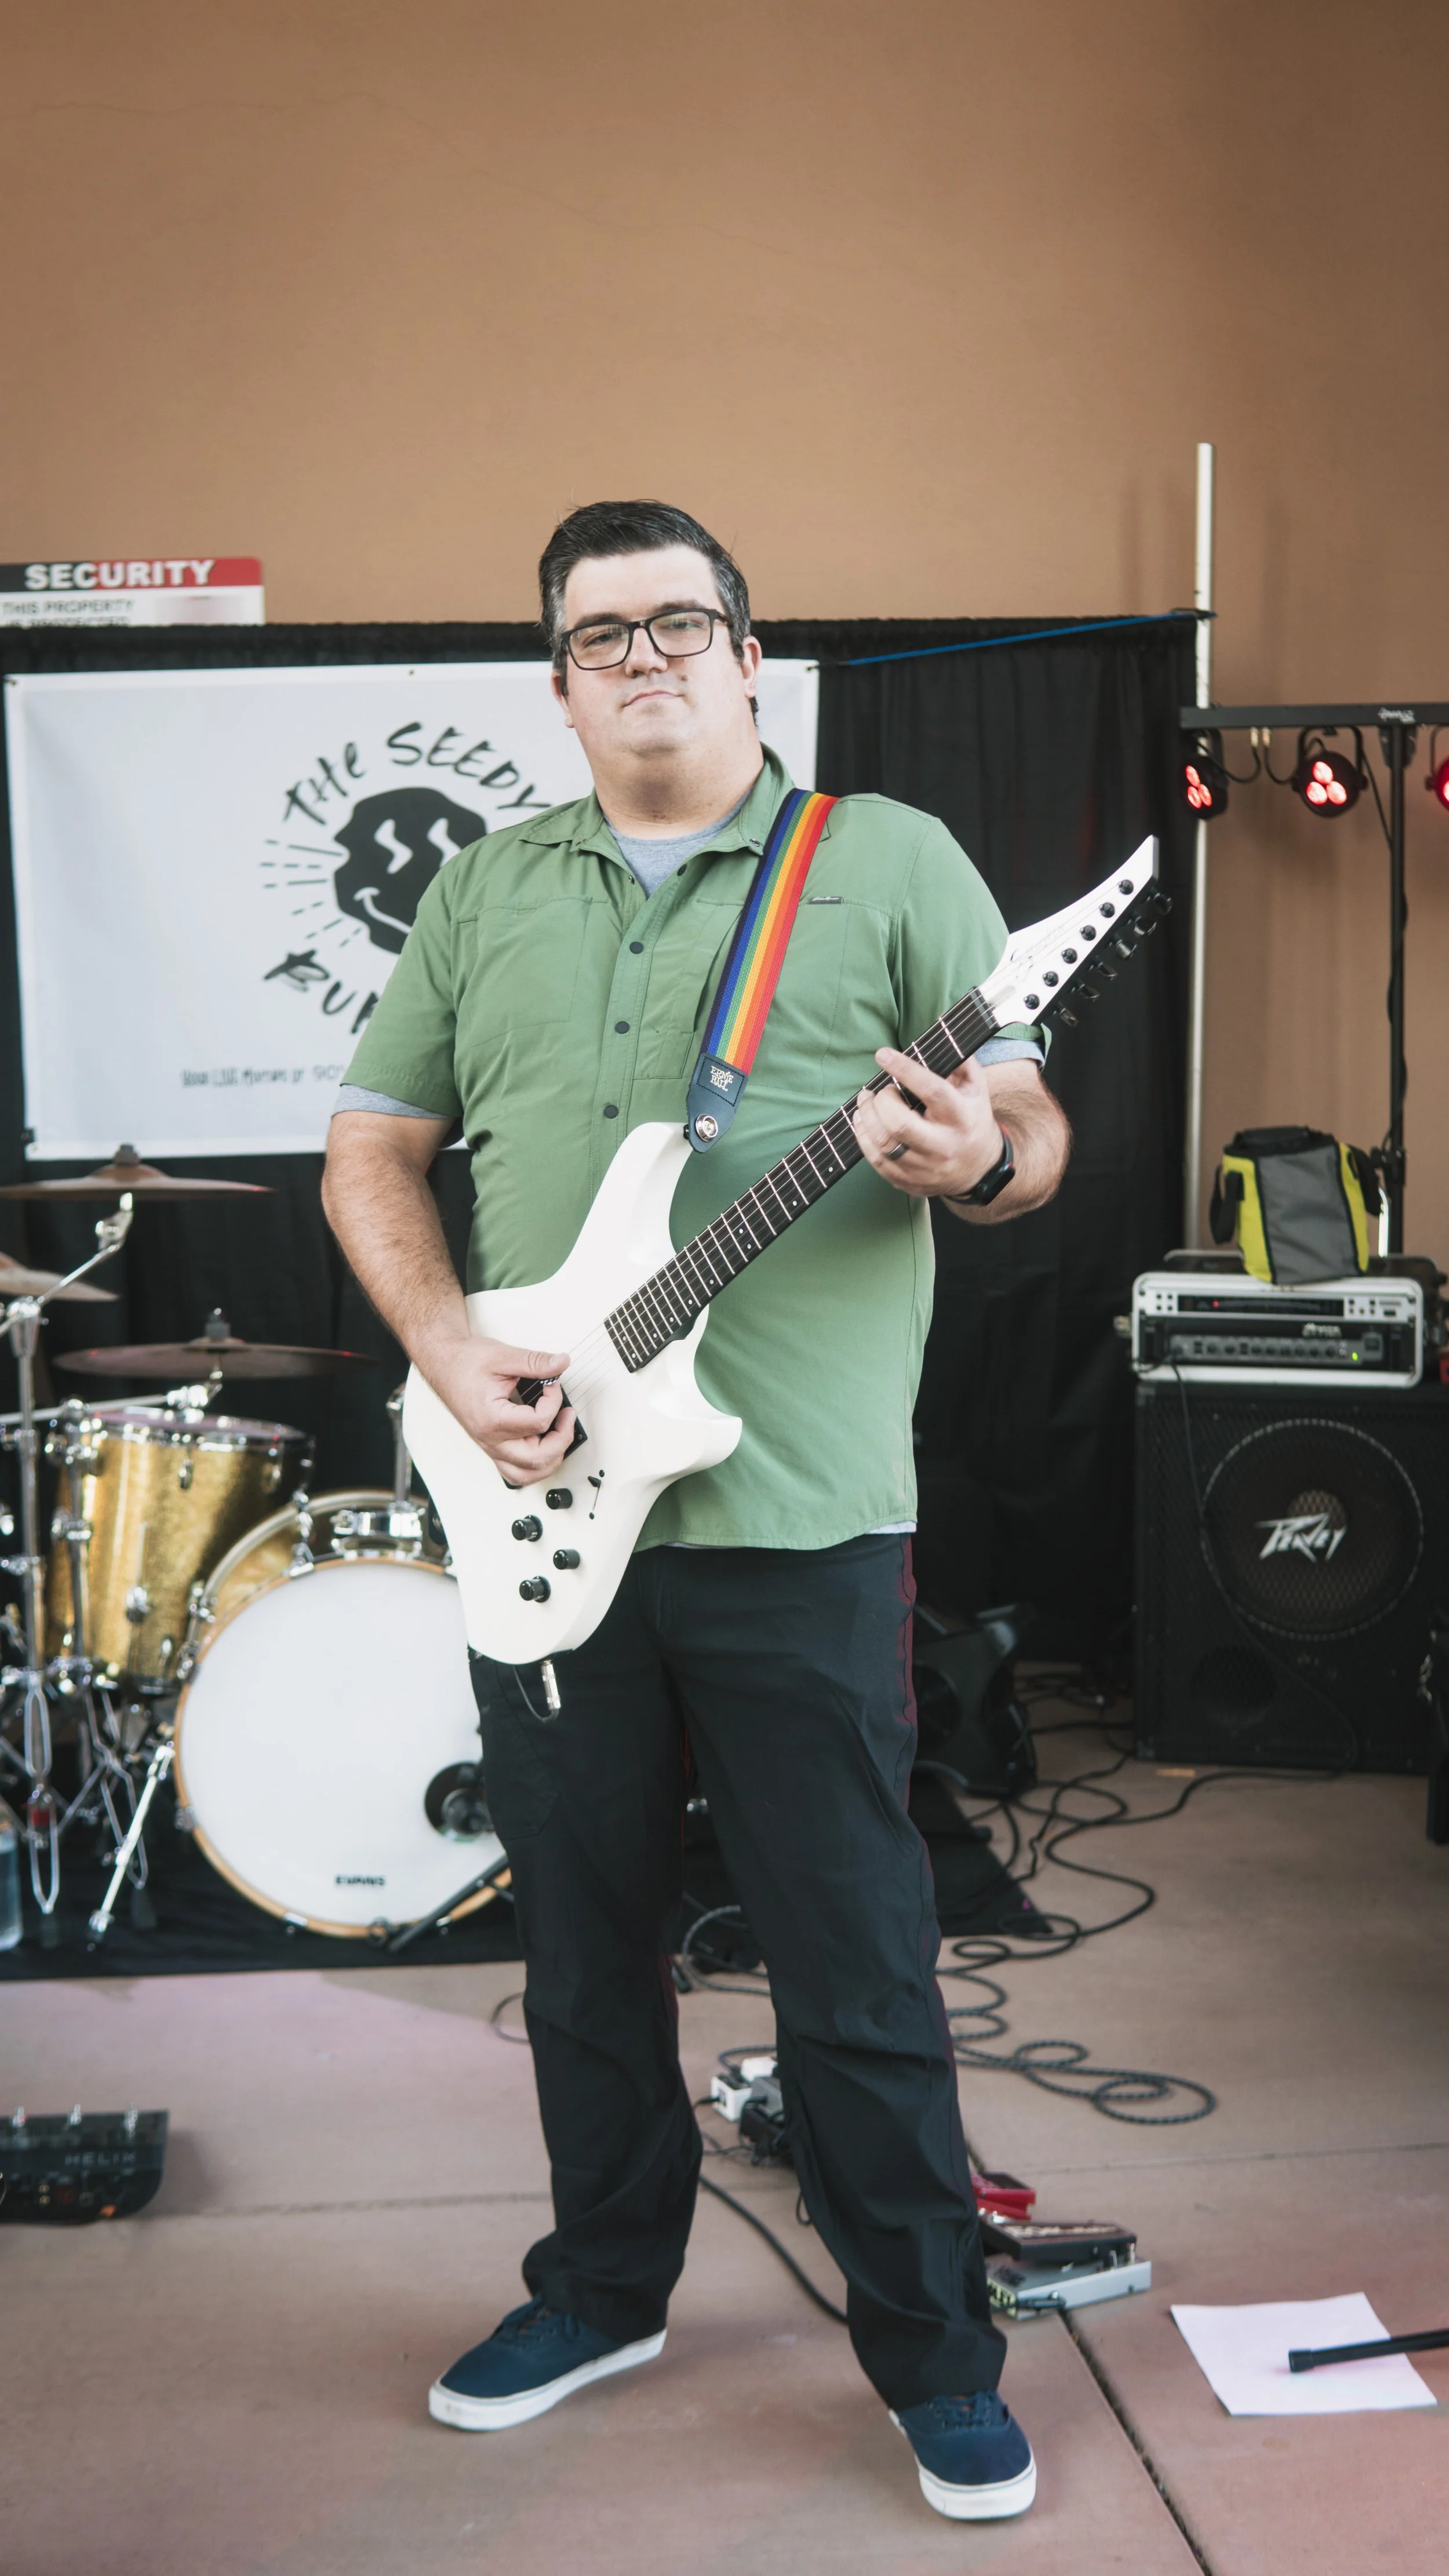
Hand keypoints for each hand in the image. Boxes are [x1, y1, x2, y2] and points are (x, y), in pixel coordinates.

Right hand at [419, 1333, 576, 1480]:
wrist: (443, 1364)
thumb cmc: (464, 1362)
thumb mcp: (502, 1356)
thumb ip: (534, 1362)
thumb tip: (560, 1363)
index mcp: (492, 1419)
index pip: (538, 1423)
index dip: (554, 1401)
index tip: (552, 1384)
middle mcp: (490, 1440)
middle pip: (536, 1460)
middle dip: (562, 1438)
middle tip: (567, 1415)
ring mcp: (491, 1446)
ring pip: (527, 1474)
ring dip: (551, 1459)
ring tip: (560, 1434)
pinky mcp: (492, 1445)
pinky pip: (517, 1470)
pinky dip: (536, 1464)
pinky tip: (545, 1444)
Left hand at [854, 1048, 1004, 1197]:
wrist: (980, 1167)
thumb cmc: (972, 1118)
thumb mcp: (976, 1088)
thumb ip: (959, 1059)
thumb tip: (940, 1024)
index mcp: (961, 1117)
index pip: (931, 1090)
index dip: (904, 1070)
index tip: (883, 1055)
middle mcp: (944, 1145)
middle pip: (900, 1123)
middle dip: (881, 1101)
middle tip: (876, 1091)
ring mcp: (926, 1168)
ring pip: (884, 1144)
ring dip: (866, 1119)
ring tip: (865, 1103)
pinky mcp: (911, 1182)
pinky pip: (878, 1162)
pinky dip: (864, 1140)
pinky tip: (864, 1124)